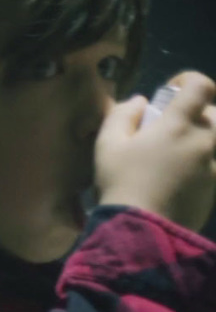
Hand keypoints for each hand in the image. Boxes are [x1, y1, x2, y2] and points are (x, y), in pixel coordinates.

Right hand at [97, 71, 215, 233]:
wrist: (141, 230)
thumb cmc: (121, 183)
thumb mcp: (107, 145)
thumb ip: (123, 115)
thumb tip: (140, 102)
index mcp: (178, 124)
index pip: (201, 86)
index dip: (188, 81)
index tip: (170, 92)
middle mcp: (204, 140)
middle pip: (215, 113)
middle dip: (198, 111)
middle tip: (174, 125)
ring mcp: (213, 166)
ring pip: (215, 141)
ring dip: (202, 139)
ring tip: (180, 151)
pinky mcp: (215, 189)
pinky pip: (213, 166)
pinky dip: (201, 164)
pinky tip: (180, 178)